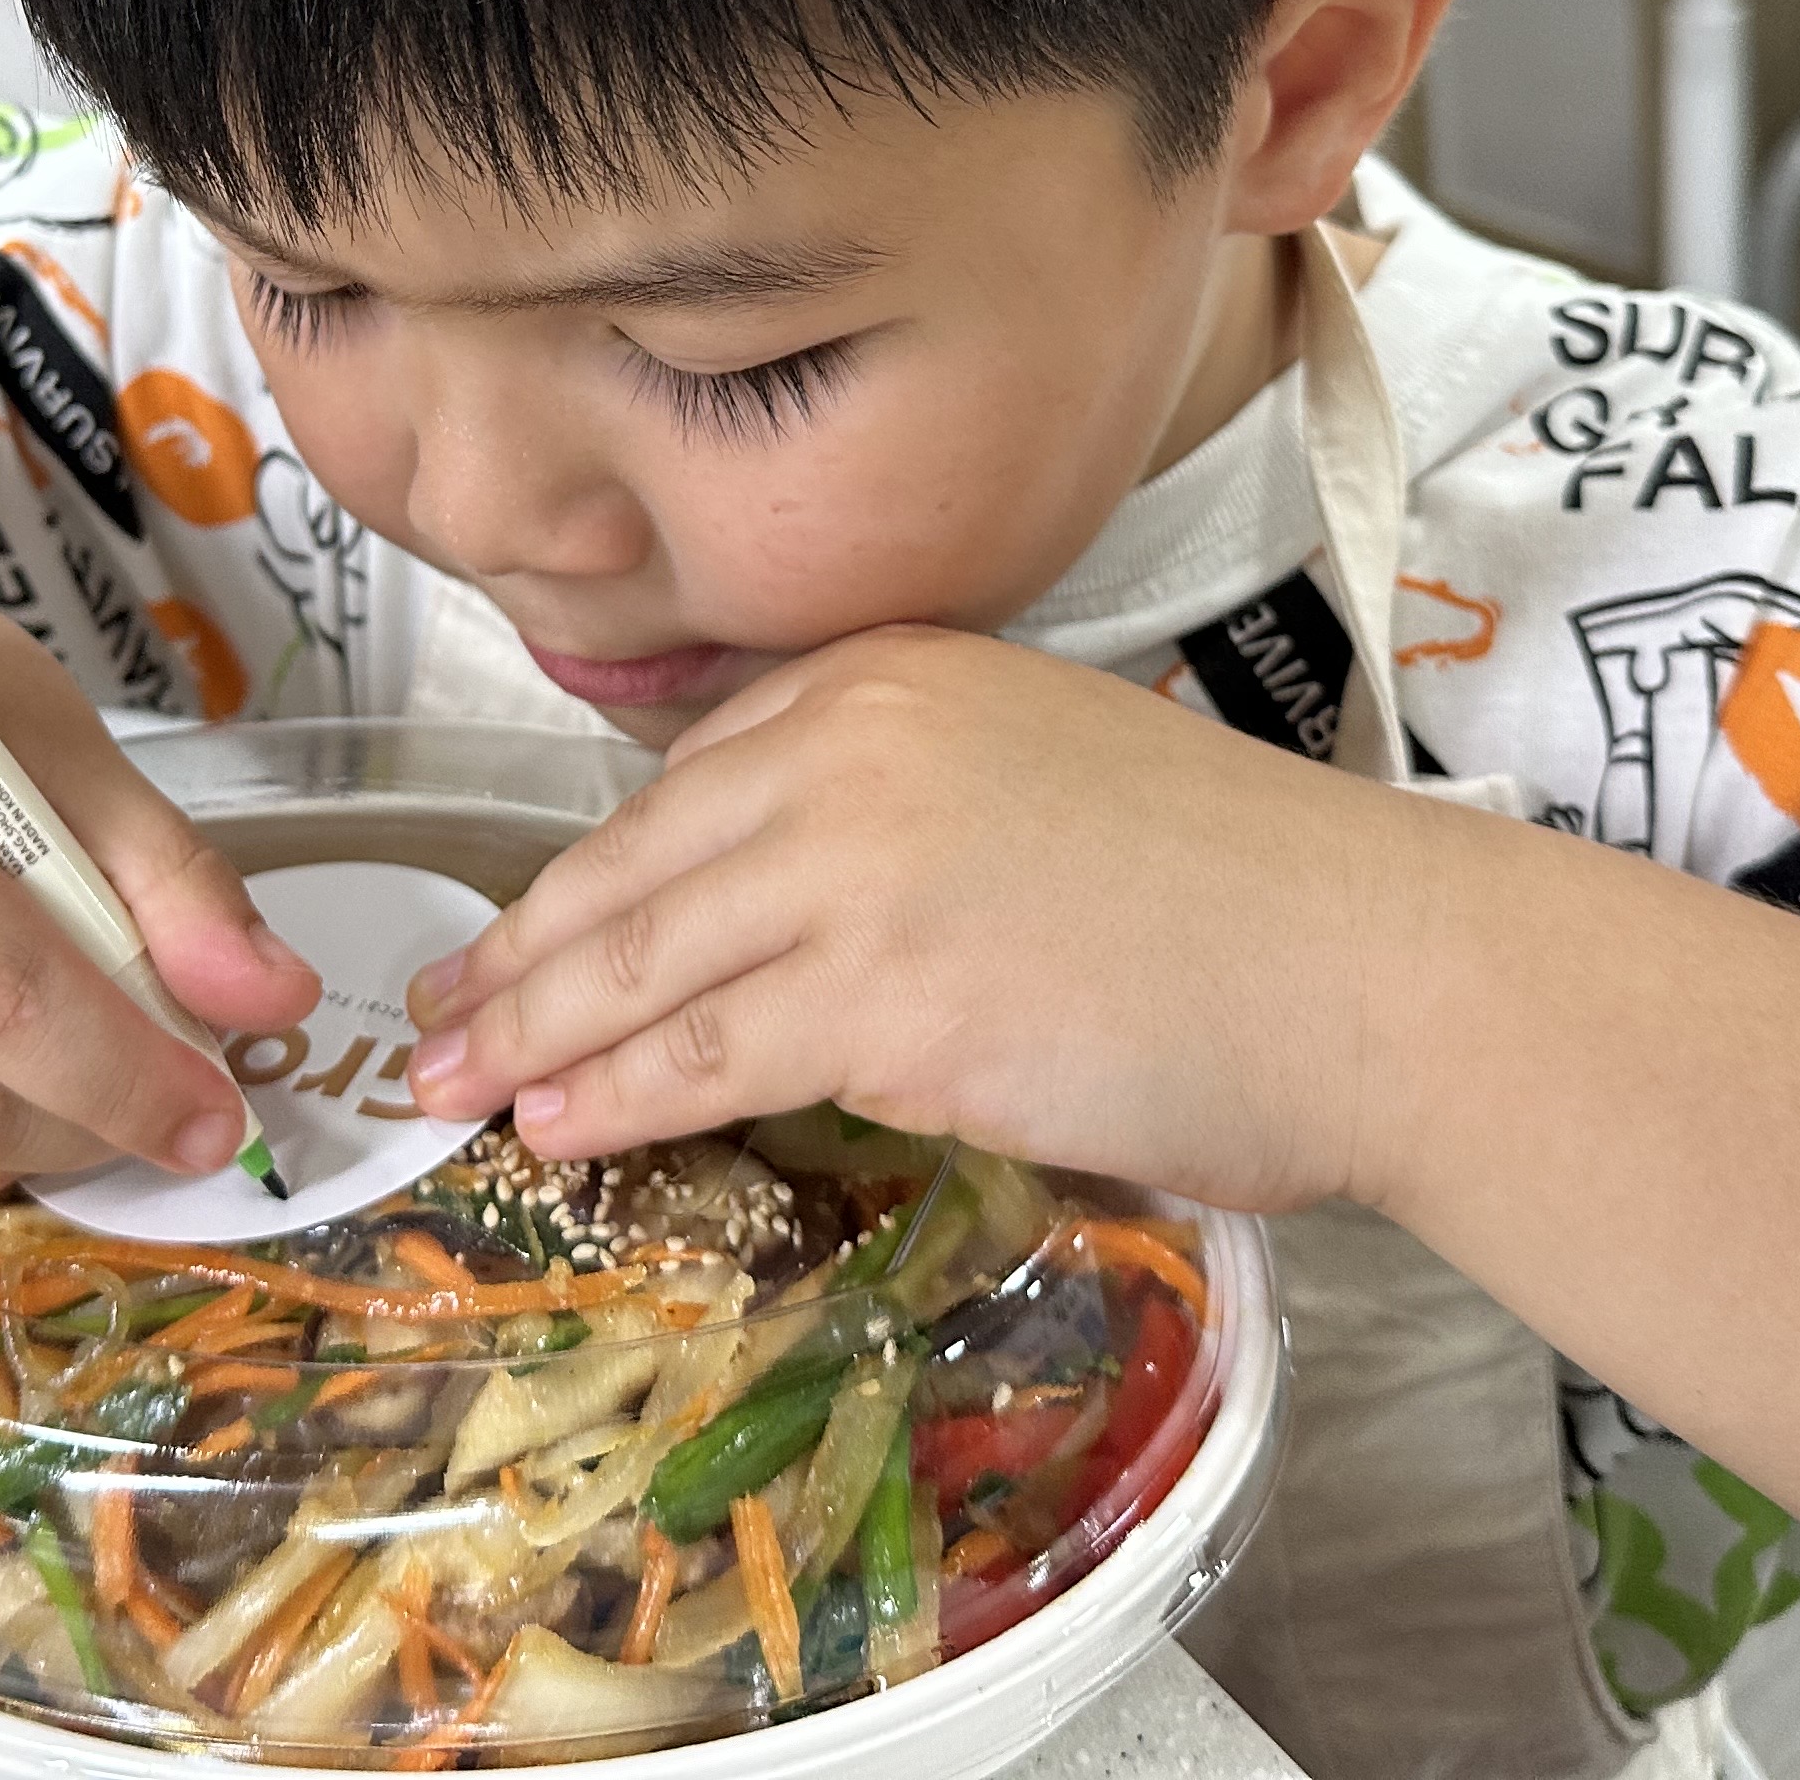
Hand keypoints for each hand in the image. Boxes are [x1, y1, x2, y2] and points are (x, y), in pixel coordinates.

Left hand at [404, 626, 1443, 1213]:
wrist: (1368, 967)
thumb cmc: (1239, 897)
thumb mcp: (1036, 772)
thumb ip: (898, 808)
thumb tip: (776, 907)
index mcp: (889, 673)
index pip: (687, 781)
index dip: (589, 871)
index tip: (522, 926)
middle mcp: (853, 743)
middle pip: (633, 864)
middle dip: (516, 954)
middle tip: (431, 1017)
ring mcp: (860, 866)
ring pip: (643, 964)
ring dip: (533, 1035)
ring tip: (456, 1087)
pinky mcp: (883, 996)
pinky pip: (705, 1055)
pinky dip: (614, 1097)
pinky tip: (558, 1126)